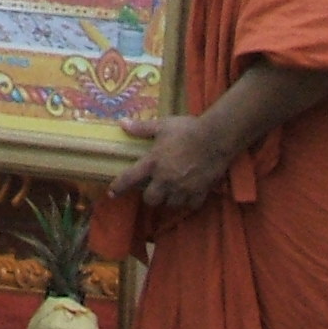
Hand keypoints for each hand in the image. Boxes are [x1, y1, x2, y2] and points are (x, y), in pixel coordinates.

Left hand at [107, 113, 232, 211]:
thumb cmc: (187, 129)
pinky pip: (191, 205)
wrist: (216, 137)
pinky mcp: (200, 192)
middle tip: (153, 189)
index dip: (119, 187)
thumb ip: (141, 128)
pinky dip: (188, 202)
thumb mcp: (161, 125)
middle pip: (151, 200)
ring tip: (171, 192)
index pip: (130, 178)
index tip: (111, 194)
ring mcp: (184, 188)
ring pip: (171, 205)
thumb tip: (122, 123)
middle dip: (150, 196)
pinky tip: (188, 195)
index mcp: (153, 163)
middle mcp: (166, 179)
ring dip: (169, 200)